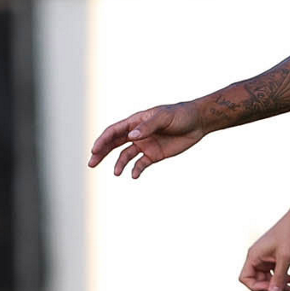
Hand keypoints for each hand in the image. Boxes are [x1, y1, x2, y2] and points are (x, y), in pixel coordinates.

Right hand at [88, 102, 205, 178]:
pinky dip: (136, 170)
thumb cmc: (180, 115)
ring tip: (116, 173)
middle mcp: (137, 134)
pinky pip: (141, 164)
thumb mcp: (164, 118)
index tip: (95, 150)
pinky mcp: (155, 155)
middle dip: (102, 153)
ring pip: (125, 155)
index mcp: (135, 122)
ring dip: (119, 164)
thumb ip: (148, 126)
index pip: (114, 131)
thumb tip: (132, 136)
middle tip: (91, 163)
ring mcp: (145, 145)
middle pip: (114, 144)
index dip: (103, 140)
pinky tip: (134, 176)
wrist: (198, 122)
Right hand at [240, 213, 289, 290]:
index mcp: (254, 256)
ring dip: (281, 283)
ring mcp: (266, 257)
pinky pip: (276, 272)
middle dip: (274, 287)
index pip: (246, 278)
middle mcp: (257, 257)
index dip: (257, 287)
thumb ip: (278, 278)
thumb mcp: (285, 259)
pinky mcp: (275, 257)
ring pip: (269, 278)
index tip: (273, 287)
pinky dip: (285, 276)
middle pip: (259, 281)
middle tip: (289, 289)